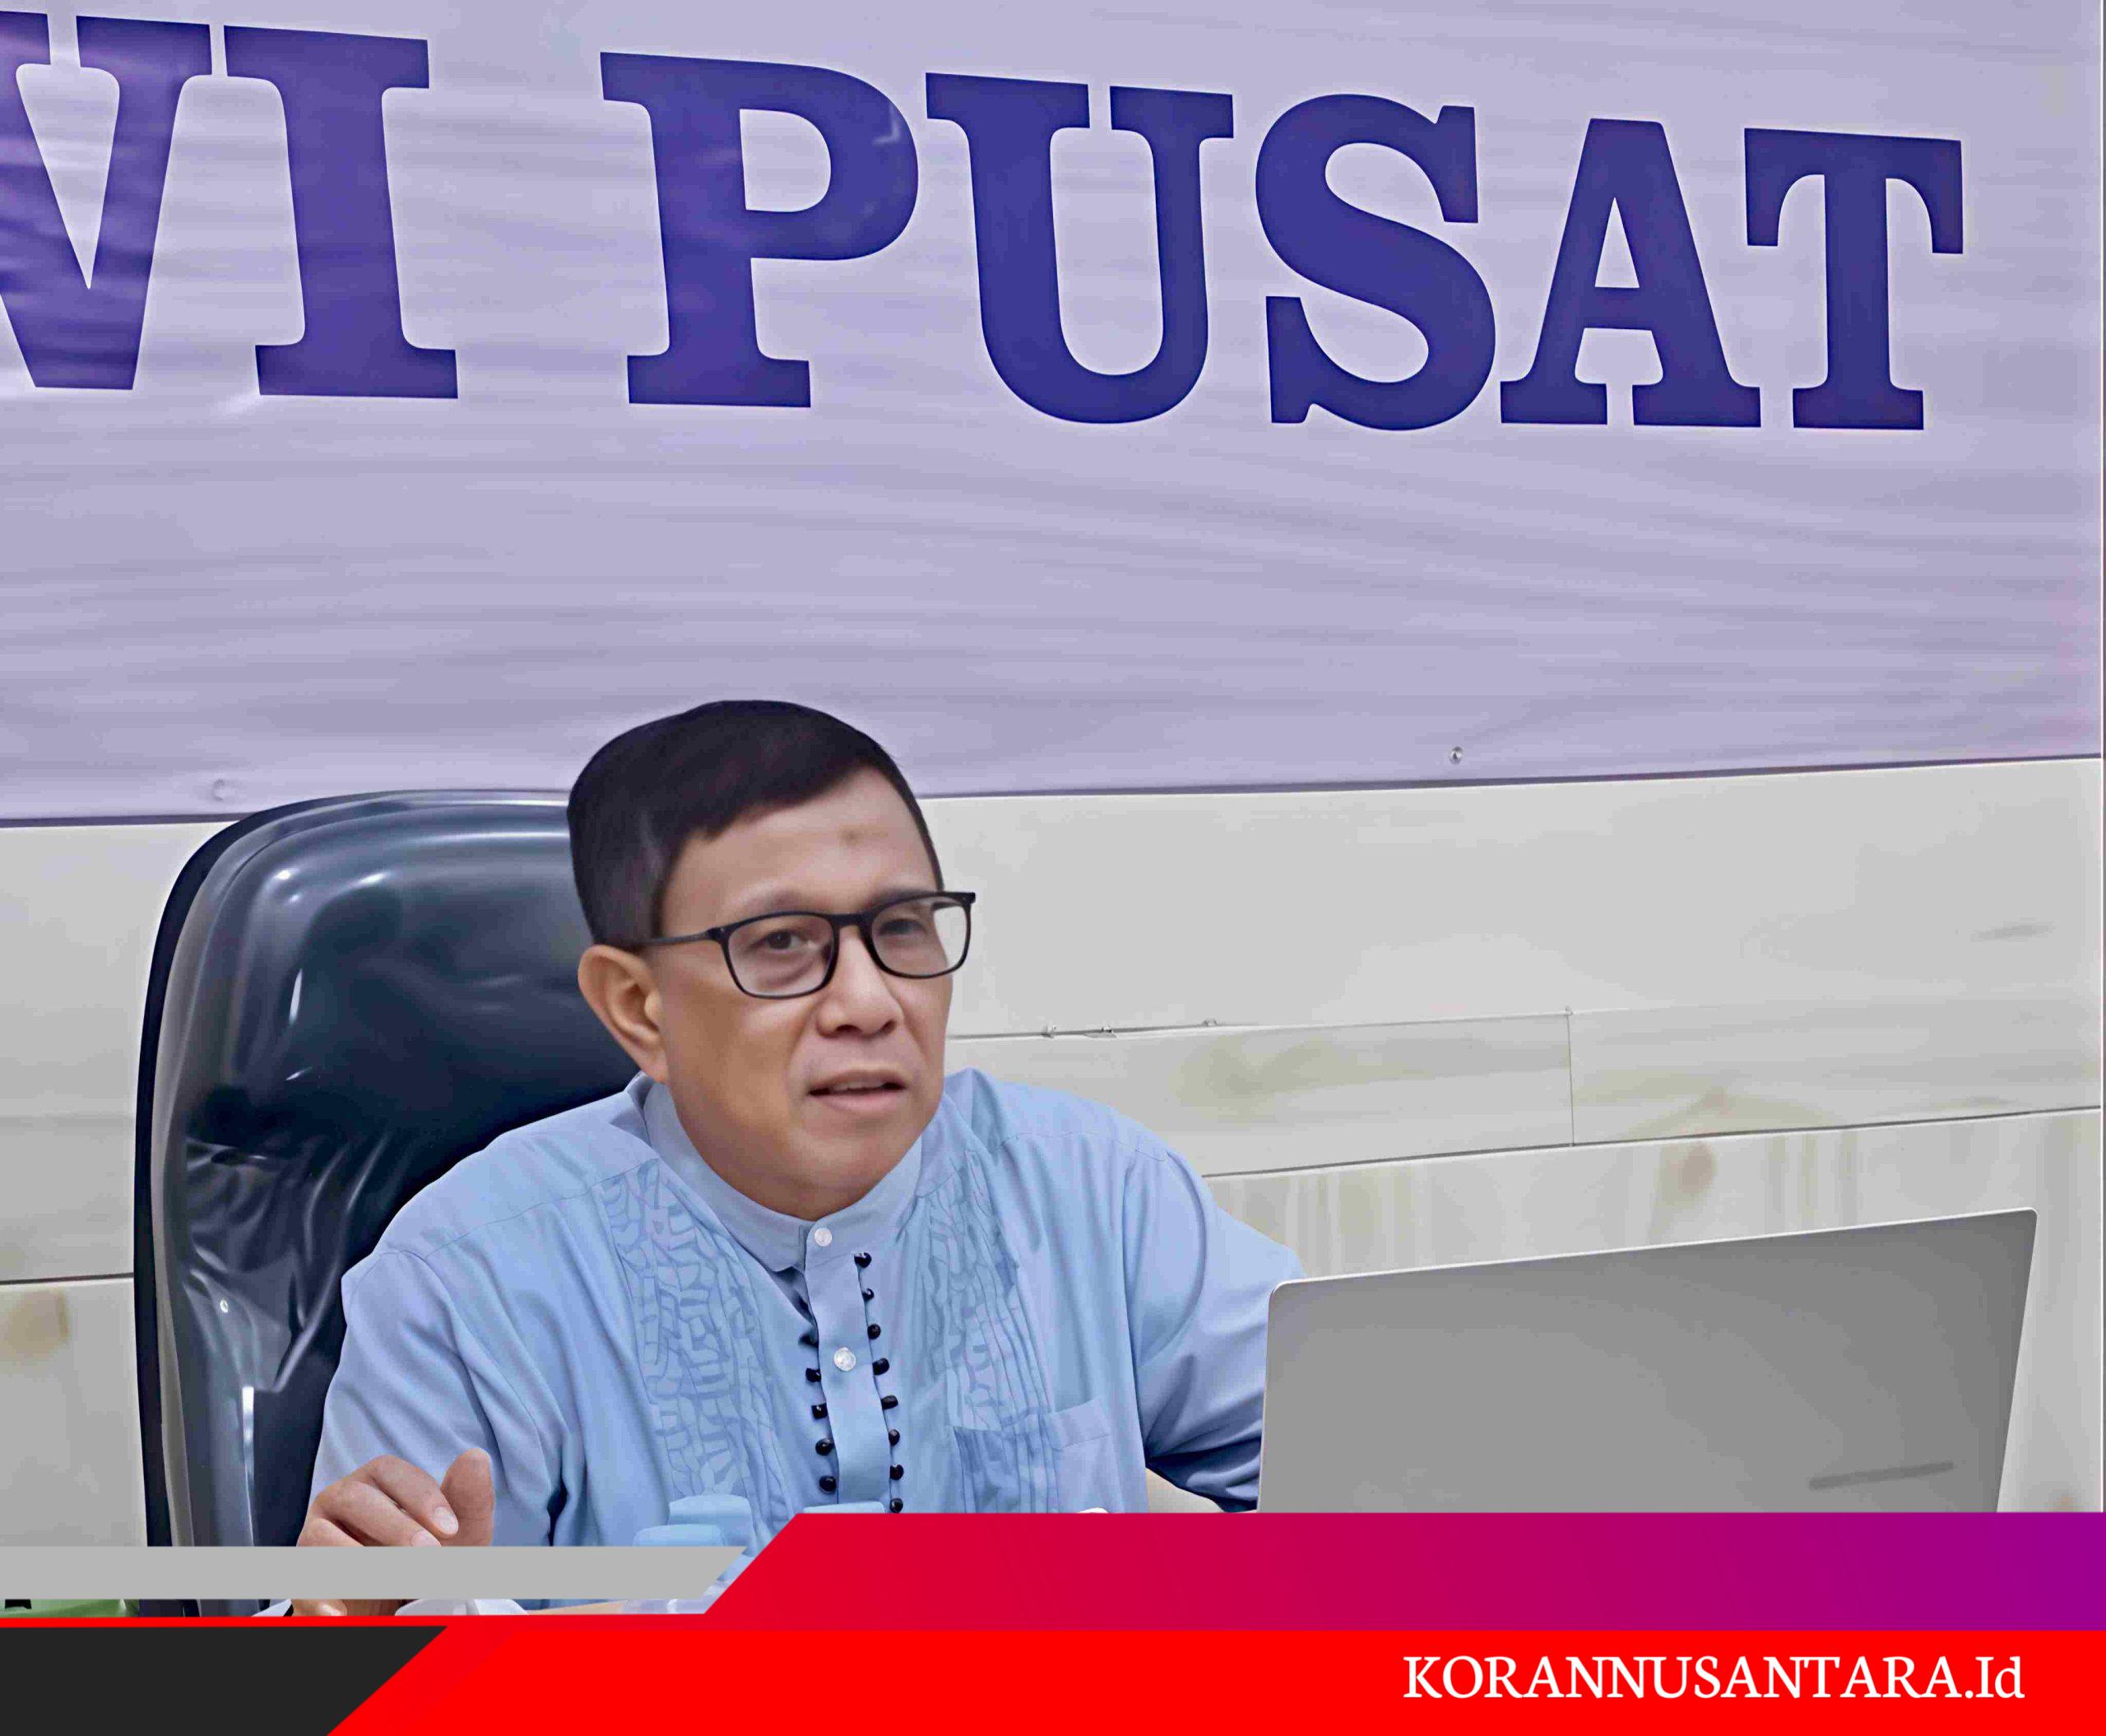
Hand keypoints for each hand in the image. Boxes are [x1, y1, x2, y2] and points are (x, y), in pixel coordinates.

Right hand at [291, 1448, 493, 1616]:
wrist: (402, 1606)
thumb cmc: (433, 1557)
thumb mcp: (460, 1534)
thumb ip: (468, 1498)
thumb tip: (475, 1456)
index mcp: (377, 1482)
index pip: (389, 1471)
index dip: (420, 1496)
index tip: (450, 1530)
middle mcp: (341, 1501)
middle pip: (355, 1498)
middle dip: (395, 1526)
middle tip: (428, 1556)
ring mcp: (315, 1536)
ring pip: (320, 1536)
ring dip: (357, 1559)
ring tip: (392, 1581)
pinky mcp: (304, 1577)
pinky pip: (303, 1581)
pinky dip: (321, 1597)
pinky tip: (344, 1615)